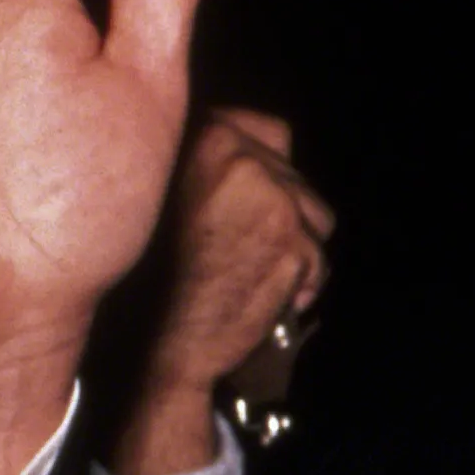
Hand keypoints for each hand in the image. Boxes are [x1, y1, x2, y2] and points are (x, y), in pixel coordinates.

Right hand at [109, 109, 336, 474]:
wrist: (156, 344)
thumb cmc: (156, 276)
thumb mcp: (166, 197)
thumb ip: (209, 166)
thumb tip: (251, 154)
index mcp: (201, 135)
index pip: (267, 130)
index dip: (268, 169)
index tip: (253, 201)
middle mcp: (236, 156)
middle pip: (296, 178)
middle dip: (283, 216)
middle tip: (243, 251)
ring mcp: (268, 196)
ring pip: (316, 216)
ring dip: (296, 247)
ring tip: (249, 272)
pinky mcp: (291, 239)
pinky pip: (319, 258)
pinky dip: (301, 283)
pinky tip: (263, 297)